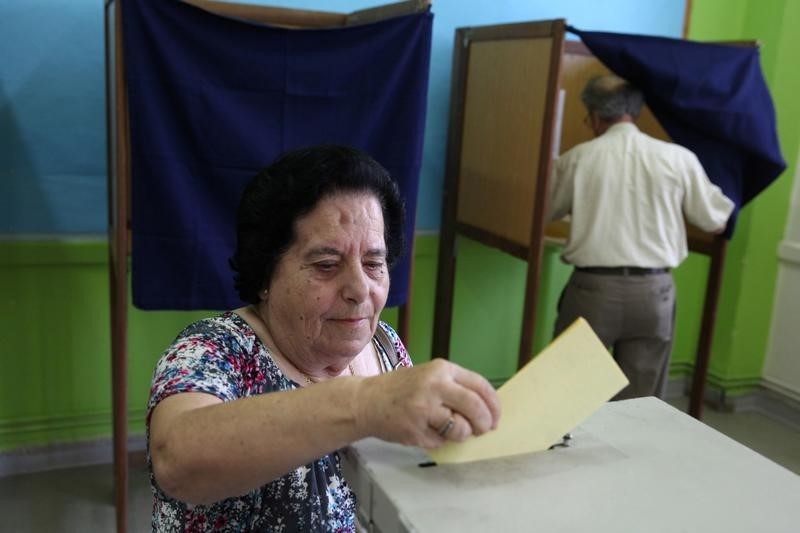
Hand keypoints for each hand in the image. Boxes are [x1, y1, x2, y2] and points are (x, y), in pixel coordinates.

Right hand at [354, 359, 500, 448]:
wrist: (365, 400)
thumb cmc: (401, 389)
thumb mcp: (429, 376)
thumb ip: (455, 388)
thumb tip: (487, 410)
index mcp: (441, 369)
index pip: (480, 386)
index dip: (494, 405)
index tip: (496, 417)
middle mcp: (434, 386)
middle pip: (475, 407)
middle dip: (485, 423)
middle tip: (484, 430)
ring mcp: (423, 408)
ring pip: (460, 428)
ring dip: (461, 434)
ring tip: (449, 429)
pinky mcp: (415, 429)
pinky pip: (441, 441)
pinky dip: (439, 440)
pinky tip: (426, 431)